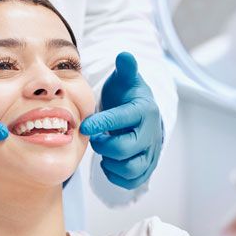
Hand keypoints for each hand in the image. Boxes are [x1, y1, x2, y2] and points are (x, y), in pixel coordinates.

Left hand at [79, 52, 163, 189]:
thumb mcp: (125, 80)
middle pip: (125, 148)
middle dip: (104, 145)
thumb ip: (125, 69)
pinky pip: (132, 180)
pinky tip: (108, 162)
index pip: (123, 119)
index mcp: (143, 111)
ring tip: (103, 149)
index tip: (85, 125)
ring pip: (131, 168)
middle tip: (95, 138)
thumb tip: (124, 55)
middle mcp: (150, 134)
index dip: (103, 123)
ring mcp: (150, 153)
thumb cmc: (128, 97)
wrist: (142, 115)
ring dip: (111, 162)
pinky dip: (117, 175)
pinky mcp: (146, 167)